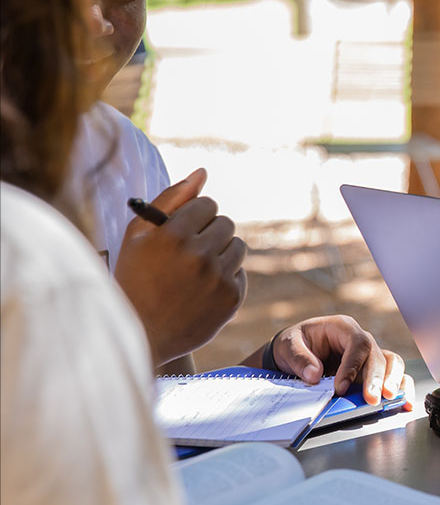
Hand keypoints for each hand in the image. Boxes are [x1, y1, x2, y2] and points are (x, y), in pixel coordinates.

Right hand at [114, 169, 246, 365]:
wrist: (141, 333)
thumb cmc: (134, 277)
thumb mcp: (139, 235)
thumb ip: (171, 199)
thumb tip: (203, 172)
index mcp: (172, 235)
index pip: (207, 205)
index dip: (194, 217)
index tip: (184, 230)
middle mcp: (199, 255)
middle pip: (226, 224)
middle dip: (210, 232)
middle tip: (190, 251)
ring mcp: (218, 278)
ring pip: (238, 246)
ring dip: (221, 253)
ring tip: (196, 269)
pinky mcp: (232, 299)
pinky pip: (241, 273)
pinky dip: (226, 277)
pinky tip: (202, 289)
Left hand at [253, 315, 413, 407]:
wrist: (295, 353)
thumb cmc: (294, 344)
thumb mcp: (288, 346)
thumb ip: (300, 359)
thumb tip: (314, 375)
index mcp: (343, 328)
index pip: (358, 343)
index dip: (352, 366)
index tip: (340, 387)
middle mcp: (361, 341)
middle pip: (378, 356)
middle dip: (377, 379)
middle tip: (371, 399)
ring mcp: (369, 357)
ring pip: (392, 364)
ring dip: (394, 382)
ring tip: (390, 399)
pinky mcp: (372, 372)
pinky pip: (393, 377)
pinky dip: (401, 389)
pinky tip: (405, 403)